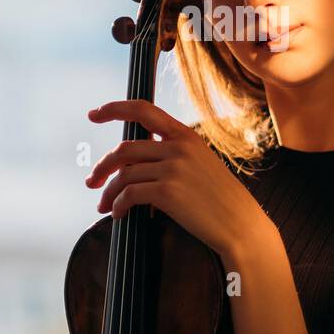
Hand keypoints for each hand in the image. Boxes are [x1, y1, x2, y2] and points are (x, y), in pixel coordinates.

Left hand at [84, 99, 271, 262]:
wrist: (241, 225)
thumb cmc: (220, 200)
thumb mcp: (200, 164)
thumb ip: (172, 154)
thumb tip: (133, 161)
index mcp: (186, 136)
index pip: (143, 110)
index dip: (114, 108)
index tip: (94, 113)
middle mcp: (178, 147)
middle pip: (124, 148)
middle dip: (102, 166)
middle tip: (92, 181)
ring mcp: (173, 168)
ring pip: (124, 174)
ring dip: (108, 192)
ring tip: (103, 205)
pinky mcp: (168, 192)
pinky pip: (129, 194)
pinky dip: (118, 205)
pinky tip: (118, 214)